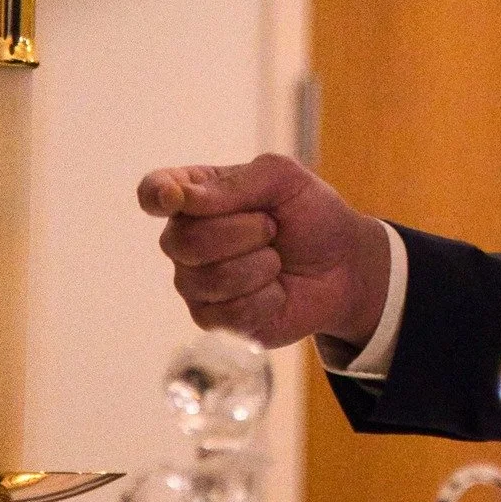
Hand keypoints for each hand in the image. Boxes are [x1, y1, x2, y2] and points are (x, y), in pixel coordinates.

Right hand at [136, 153, 391, 351]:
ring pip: (209, 278)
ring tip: (276, 258)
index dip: (156, 195)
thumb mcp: (286, 181)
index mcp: (196, 197)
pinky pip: (229, 312)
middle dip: (242, 232)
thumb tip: (181, 198)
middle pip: (183, 241)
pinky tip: (276, 289)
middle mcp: (186, 240)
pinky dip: (267, 297)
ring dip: (260, 265)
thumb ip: (238, 182)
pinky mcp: (214, 320)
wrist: (346, 265)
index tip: (172, 198)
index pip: (154, 192)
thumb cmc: (312, 216)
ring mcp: (196, 282)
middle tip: (272, 228)